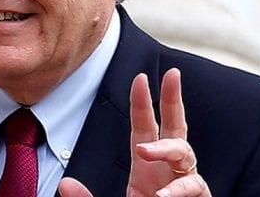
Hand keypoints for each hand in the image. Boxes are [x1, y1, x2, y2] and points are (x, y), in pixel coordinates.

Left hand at [59, 68, 210, 196]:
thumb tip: (65, 184)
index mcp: (145, 171)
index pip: (145, 128)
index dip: (143, 103)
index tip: (140, 77)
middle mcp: (167, 173)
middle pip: (175, 128)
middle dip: (175, 100)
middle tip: (174, 74)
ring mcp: (183, 187)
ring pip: (186, 153)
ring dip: (167, 149)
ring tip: (146, 152)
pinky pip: (195, 188)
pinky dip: (179, 191)